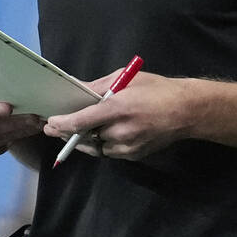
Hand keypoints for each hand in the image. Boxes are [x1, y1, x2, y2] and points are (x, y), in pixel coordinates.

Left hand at [43, 71, 193, 161]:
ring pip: (96, 147)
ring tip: (74, 132)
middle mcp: (121, 131)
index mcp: (118, 108)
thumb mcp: (126, 79)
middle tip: (56, 128)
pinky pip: (109, 152)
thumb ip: (98, 87)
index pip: (81, 122)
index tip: (49, 125)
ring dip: (84, 140)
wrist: (186, 111)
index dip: (61, 125)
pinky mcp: (134, 157)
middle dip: (69, 133)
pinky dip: (101, 144)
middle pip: (85, 137)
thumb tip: (76, 90)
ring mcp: (128, 147)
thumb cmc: (156, 89)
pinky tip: (99, 134)